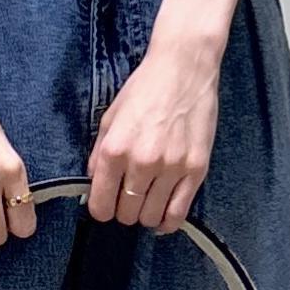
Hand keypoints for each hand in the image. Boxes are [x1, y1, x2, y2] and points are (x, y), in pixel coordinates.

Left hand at [86, 35, 220, 233]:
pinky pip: (178, 214)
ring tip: (147, 201)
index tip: (107, 204)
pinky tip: (163, 216)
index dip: (101, 209)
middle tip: (129, 198)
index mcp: (115, 150)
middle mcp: (142, 163)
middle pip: (126, 214)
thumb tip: (94, 184)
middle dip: (124, 211)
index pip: (101, 205)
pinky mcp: (196, 170)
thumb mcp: (110, 118)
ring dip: (145, 215)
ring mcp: (171, 168)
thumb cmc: (145, 89)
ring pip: (151, 217)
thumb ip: (99, 155)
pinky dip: (168, 221)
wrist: (184, 68)